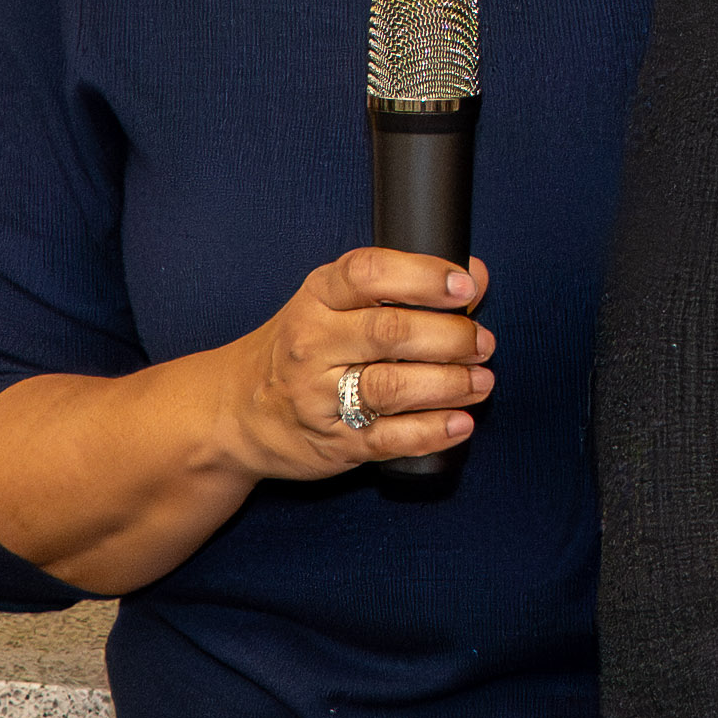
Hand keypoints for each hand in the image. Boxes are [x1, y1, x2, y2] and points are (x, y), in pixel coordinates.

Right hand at [213, 247, 495, 482]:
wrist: (235, 411)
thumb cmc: (299, 349)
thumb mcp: (335, 304)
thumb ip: (403, 289)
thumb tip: (476, 274)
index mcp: (317, 297)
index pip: (369, 275)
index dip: (423, 277)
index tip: (465, 286)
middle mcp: (313, 343)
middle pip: (391, 333)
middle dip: (450, 337)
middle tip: (482, 342)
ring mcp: (319, 396)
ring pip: (393, 387)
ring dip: (449, 384)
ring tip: (481, 381)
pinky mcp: (334, 442)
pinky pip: (389, 439)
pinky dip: (432, 432)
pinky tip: (460, 422)